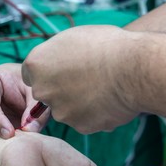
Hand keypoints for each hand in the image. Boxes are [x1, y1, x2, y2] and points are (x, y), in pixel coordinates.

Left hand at [22, 25, 138, 133]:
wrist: (133, 69)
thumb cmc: (105, 47)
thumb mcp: (71, 39)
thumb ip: (54, 56)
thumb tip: (53, 66)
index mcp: (35, 66)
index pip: (32, 75)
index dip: (49, 72)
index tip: (64, 70)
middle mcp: (42, 91)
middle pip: (48, 94)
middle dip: (61, 89)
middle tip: (85, 79)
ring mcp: (60, 111)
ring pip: (66, 109)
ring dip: (79, 103)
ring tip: (102, 88)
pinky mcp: (79, 126)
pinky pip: (85, 121)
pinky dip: (95, 114)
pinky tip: (109, 101)